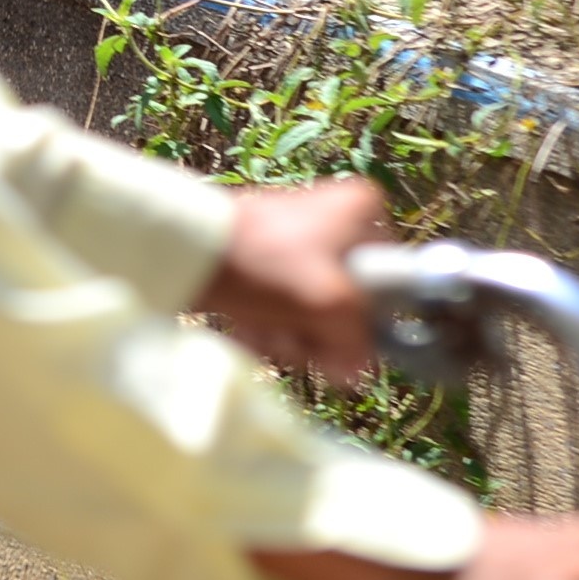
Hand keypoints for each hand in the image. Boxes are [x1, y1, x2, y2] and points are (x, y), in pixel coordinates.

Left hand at [194, 178, 389, 383]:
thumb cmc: (265, 264)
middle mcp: (334, 215)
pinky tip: (250, 330)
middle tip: (298, 341)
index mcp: (362, 209)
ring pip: (310, 305)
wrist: (188, 247)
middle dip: (318, 329)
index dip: (370, 317)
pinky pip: (282, 302)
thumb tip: (359, 369)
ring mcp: (297, 235)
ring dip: (290, 332)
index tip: (347, 341)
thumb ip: (357, 338)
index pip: (390, 275)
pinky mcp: (265, 255)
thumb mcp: (327, 302)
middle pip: (346, 296)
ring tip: (267, 334)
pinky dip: (268, 322)